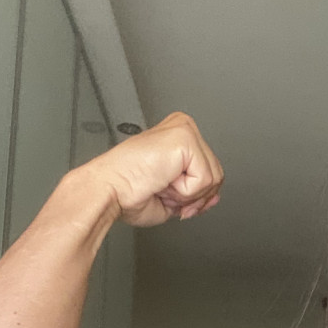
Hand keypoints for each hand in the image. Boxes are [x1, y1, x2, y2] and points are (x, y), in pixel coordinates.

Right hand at [77, 111, 223, 227]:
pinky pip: (204, 179)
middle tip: (164, 193)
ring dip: (187, 195)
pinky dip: (184, 191)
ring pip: (213, 178)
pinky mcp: (185, 138)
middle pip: (216, 175)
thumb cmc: (129, 192)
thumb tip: (215, 197)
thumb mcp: (173, 195)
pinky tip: (163, 180)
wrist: (110, 191)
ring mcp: (185, 130)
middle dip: (194, 198)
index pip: (210, 171)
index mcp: (179, 137)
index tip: (172, 199)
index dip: (198, 196)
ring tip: (161, 184)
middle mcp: (183, 128)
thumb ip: (197, 193)